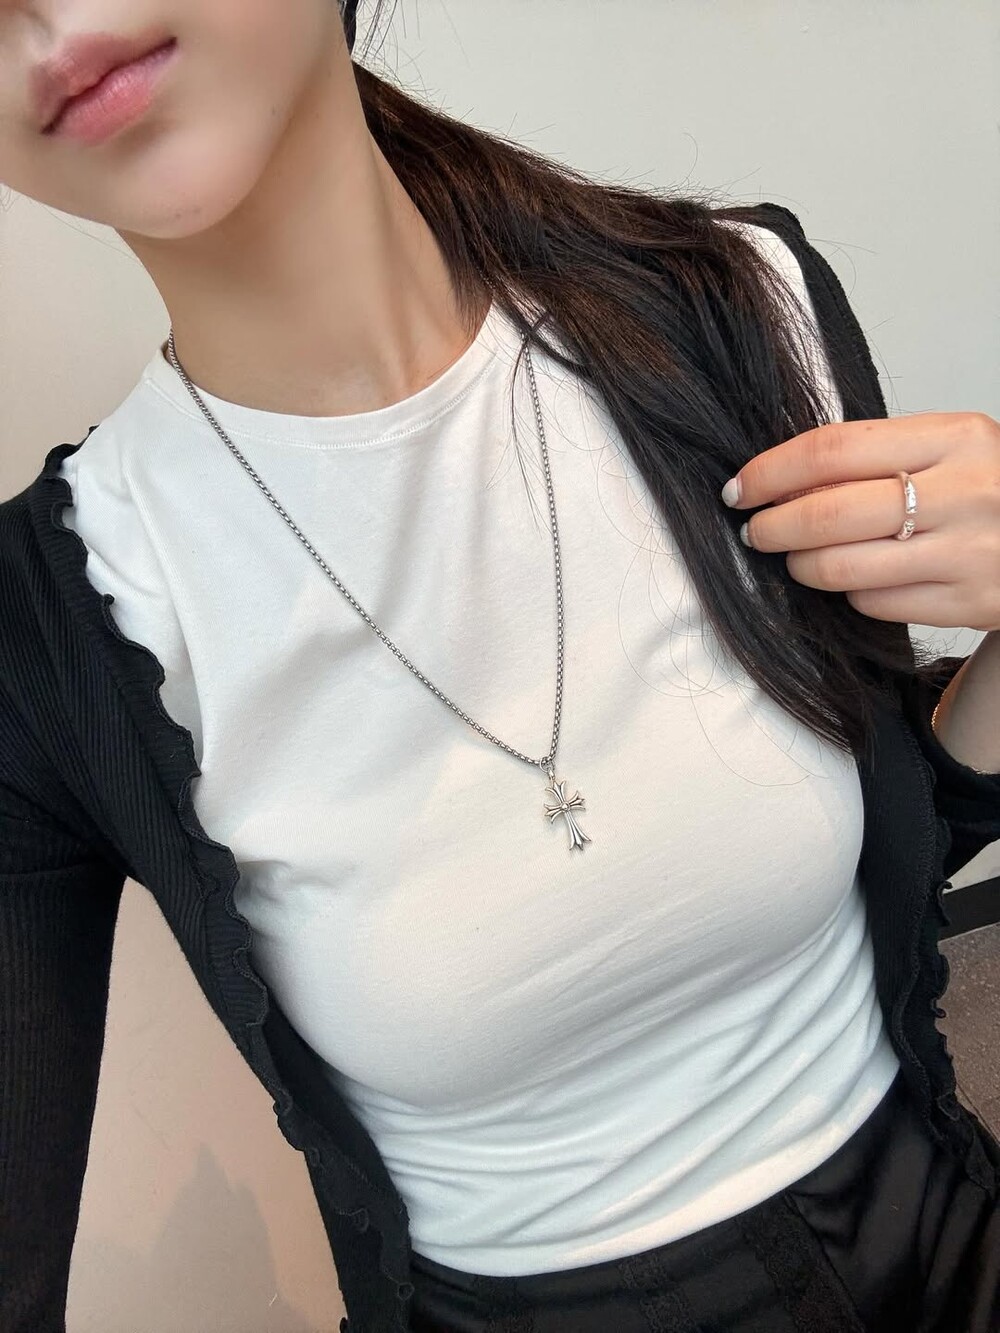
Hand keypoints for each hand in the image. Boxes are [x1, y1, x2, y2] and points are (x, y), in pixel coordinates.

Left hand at [721, 411, 999, 631]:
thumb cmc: (992, 489)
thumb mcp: (950, 449)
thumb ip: (877, 456)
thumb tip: (782, 477)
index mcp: (955, 437)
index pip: (832, 450)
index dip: (771, 472)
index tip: (740, 487)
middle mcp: (965, 492)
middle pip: (829, 513)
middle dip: (774, 526)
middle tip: (754, 531)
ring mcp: (968, 553)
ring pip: (843, 566)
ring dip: (801, 565)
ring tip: (796, 558)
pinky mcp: (967, 604)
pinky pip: (874, 602)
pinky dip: (848, 592)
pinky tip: (852, 578)